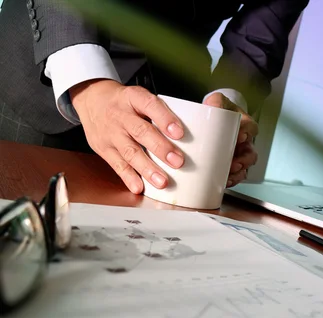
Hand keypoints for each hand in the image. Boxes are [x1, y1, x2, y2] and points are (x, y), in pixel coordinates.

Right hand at [70, 79, 184, 193]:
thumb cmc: (126, 102)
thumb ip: (163, 110)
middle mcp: (121, 115)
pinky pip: (116, 165)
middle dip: (161, 148)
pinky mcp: (103, 149)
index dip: (165, 119)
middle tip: (178, 162)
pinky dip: (128, 177)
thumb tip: (201, 117)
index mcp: (133, 98)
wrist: (91, 99)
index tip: (180, 133)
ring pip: (129, 151)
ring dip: (147, 168)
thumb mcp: (141, 96)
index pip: (150, 105)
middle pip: (141, 131)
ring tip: (163, 182)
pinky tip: (139, 187)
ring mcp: (111, 133)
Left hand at [203, 92, 257, 186]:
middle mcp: (244, 140)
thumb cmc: (215, 112)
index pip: (251, 128)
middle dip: (244, 160)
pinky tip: (223, 183)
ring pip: (244, 166)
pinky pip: (236, 176)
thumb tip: (213, 105)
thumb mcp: (216, 102)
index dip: (248, 133)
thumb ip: (216, 101)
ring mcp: (238, 154)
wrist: (207, 121)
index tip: (240, 137)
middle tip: (234, 163)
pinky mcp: (231, 165)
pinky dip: (231, 180)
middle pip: (251, 152)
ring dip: (239, 172)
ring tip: (229, 175)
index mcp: (243, 124)